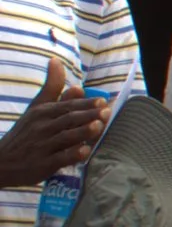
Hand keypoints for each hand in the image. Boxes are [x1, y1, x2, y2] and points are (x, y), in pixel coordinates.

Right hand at [0, 57, 104, 188]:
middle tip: (106, 111)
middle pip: (68, 119)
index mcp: (42, 113)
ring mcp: (42, 146)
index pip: (67, 106)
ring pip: (65, 137)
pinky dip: (72, 155)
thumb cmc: (26, 133)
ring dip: (82, 132)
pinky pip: (59, 159)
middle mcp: (42, 127)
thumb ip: (51, 89)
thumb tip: (57, 61)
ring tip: (99, 126)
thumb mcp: (36, 108)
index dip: (85, 103)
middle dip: (87, 115)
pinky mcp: (42, 164)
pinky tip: (85, 152)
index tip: (103, 100)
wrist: (1, 161)